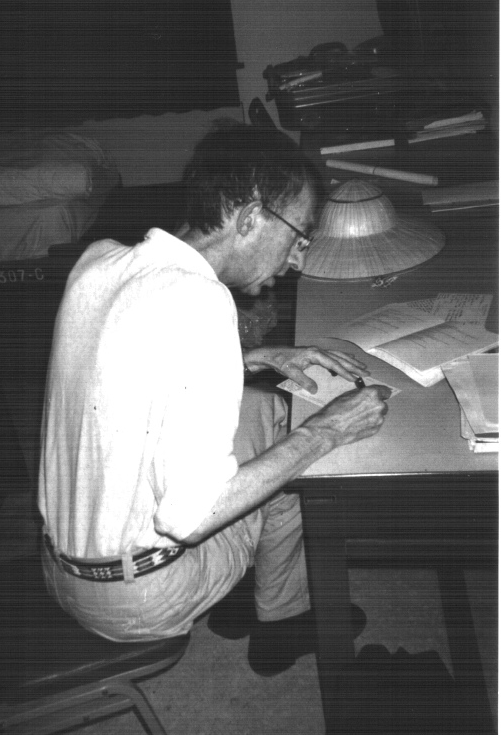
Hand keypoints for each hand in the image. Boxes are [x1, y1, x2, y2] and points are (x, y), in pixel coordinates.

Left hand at [243, 345, 368, 391]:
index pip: (333, 364)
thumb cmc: (281, 363)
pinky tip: (349, 361)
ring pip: (339, 356)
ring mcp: (318, 351)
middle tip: (367, 372)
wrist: (272, 354)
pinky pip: (334, 355)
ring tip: (363, 367)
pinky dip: (343, 359)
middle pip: (340, 358)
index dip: (345, 372)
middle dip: (354, 366)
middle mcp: (319, 350)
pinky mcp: (316, 353)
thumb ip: (303, 381)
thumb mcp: (290, 373)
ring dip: (351, 361)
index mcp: (315, 354)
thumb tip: (315, 390)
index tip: (355, 379)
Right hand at [302, 385, 390, 449]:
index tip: (379, 395)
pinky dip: (370, 423)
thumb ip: (362, 394)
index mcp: (372, 394)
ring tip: (359, 417)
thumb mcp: (348, 395)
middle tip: (364, 408)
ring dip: (373, 414)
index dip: (381, 393)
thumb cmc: (336, 411)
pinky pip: (376, 424)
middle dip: (375, 405)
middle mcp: (378, 405)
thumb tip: (367, 394)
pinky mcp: (375, 429)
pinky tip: (359, 424)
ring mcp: (378, 419)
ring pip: (380, 414)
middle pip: (383, 403)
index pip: (386, 391)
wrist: (331, 429)